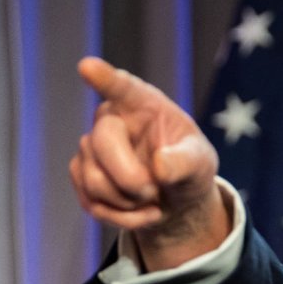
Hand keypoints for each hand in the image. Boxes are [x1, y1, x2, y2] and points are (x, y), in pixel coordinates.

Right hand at [70, 57, 230, 269]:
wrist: (176, 199)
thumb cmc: (190, 169)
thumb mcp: (200, 164)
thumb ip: (185, 162)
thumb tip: (159, 166)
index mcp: (144, 104)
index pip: (122, 87)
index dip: (105, 78)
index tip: (87, 66)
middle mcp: (112, 119)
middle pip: (101, 143)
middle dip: (131, 178)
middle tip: (154, 191)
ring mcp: (91, 147)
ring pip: (94, 179)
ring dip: (129, 202)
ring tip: (153, 199)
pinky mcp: (81, 175)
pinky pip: (92, 202)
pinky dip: (122, 217)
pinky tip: (143, 212)